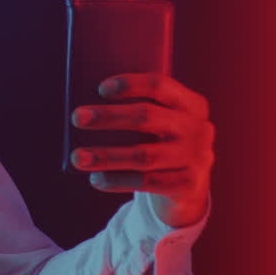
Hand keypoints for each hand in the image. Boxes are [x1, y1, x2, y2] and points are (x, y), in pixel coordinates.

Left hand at [69, 73, 214, 227]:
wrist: (187, 190)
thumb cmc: (161, 147)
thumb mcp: (159, 125)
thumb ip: (137, 113)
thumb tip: (88, 110)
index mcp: (191, 105)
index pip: (159, 85)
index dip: (129, 84)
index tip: (100, 89)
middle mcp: (198, 129)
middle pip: (147, 116)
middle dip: (108, 116)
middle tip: (77, 118)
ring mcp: (197, 158)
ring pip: (143, 155)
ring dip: (106, 155)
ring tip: (77, 157)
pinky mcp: (189, 185)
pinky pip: (145, 181)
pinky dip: (116, 180)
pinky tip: (96, 179)